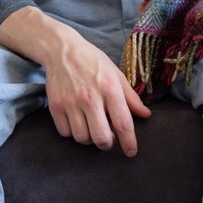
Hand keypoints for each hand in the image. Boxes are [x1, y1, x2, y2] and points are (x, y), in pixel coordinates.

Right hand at [0, 7, 150, 155]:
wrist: (62, 50)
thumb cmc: (93, 63)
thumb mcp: (116, 75)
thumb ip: (131, 97)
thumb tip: (146, 115)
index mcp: (110, 89)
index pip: (123, 123)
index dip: (129, 142)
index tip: (131, 152)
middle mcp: (90, 98)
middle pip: (101, 138)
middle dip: (107, 144)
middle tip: (108, 138)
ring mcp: (71, 103)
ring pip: (82, 138)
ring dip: (89, 138)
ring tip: (91, 126)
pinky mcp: (56, 106)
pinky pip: (66, 133)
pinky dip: (72, 132)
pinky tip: (77, 121)